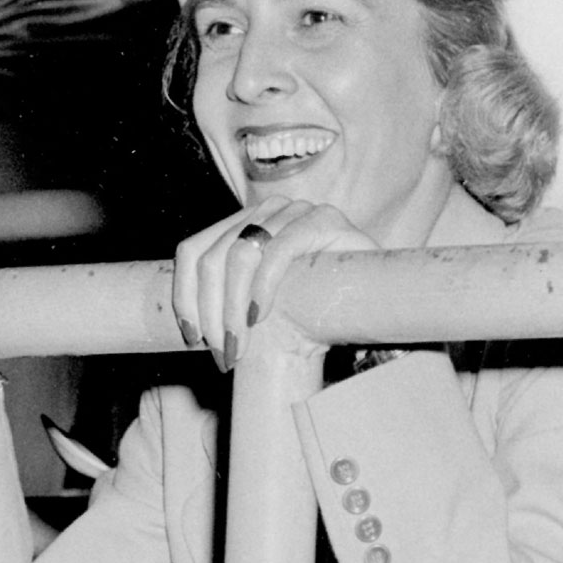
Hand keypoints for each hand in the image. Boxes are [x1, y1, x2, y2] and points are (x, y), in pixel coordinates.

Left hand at [173, 197, 377, 372]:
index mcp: (243, 223)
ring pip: (239, 256)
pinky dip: (263, 287)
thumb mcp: (265, 300)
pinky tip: (262, 315)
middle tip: (221, 352)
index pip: (192, 250)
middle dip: (211, 311)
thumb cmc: (318, 302)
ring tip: (240, 345)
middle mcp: (266, 209)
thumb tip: (190, 332)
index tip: (192, 337)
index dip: (183, 295)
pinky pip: (278, 252)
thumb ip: (231, 300)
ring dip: (233, 309)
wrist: (378, 293)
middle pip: (212, 257)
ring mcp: (295, 210)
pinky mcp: (323, 219)